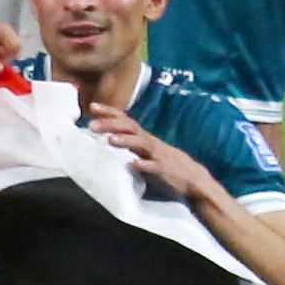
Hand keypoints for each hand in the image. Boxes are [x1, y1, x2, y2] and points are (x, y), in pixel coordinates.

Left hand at [84, 100, 227, 215]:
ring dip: (126, 140)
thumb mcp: (145, 150)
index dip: (109, 112)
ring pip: (142, 144)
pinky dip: (145, 165)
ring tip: (110, 139)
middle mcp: (150, 142)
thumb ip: (129, 144)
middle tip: (91, 125)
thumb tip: (104, 139)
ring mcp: (158, 155)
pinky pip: (155, 166)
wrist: (193, 178)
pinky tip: (134, 164)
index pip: (125, 120)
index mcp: (144, 137)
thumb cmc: (163, 163)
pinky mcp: (166, 170)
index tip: (92, 106)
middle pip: (130, 127)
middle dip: (110, 124)